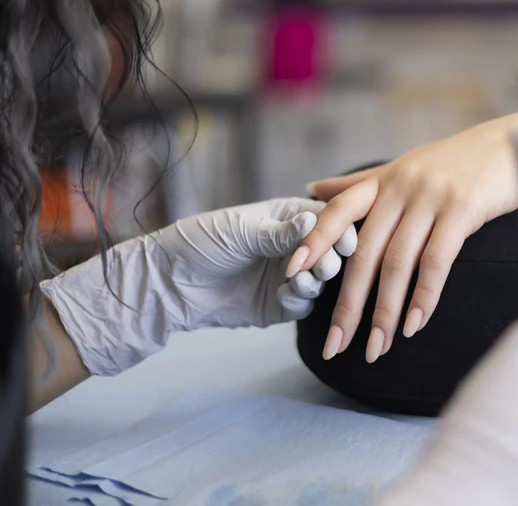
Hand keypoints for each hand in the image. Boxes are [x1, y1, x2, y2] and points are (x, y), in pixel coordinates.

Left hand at [40, 198, 356, 375]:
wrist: (168, 284)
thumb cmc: (200, 244)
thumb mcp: (240, 232)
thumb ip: (279, 232)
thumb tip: (314, 221)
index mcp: (287, 217)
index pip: (325, 219)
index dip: (338, 229)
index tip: (344, 239)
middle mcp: (293, 245)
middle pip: (329, 250)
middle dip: (331, 258)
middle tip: (325, 266)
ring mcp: (288, 275)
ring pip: (321, 279)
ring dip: (317, 280)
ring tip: (304, 280)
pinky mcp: (280, 304)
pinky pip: (303, 304)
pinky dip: (301, 299)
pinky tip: (287, 294)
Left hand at [297, 112, 517, 361]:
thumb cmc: (462, 162)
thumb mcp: (406, 167)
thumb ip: (361, 184)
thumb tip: (314, 188)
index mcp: (385, 179)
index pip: (339, 210)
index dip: (314, 240)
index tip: (292, 273)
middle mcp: (402, 187)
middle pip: (365, 253)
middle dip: (348, 304)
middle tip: (337, 345)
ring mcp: (431, 198)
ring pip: (397, 264)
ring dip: (385, 313)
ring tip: (377, 348)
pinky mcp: (462, 210)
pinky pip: (436, 262)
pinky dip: (424, 298)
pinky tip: (415, 326)